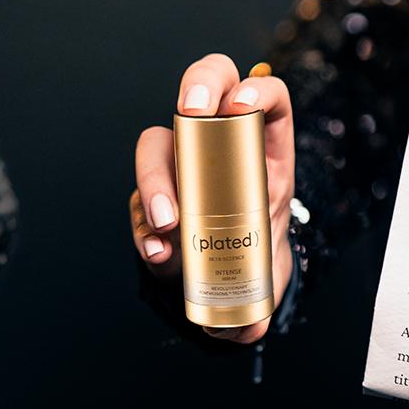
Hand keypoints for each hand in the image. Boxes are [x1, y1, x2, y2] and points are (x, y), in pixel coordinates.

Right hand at [128, 53, 294, 343]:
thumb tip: (250, 324)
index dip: (257, 90)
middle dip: (197, 87)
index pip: (267, 96)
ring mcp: (179, 162)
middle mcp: (218, 141)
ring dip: (158, 175)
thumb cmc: (255, 254)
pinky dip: (145, 222)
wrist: (227, 276)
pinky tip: (157, 250)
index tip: (242, 107)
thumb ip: (262, 294)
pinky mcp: (150, 194)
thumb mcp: (269, 266)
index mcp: (264, 146)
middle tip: (192, 113)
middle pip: (206, 85)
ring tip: (171, 223)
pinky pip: (140, 196)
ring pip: (157, 142)